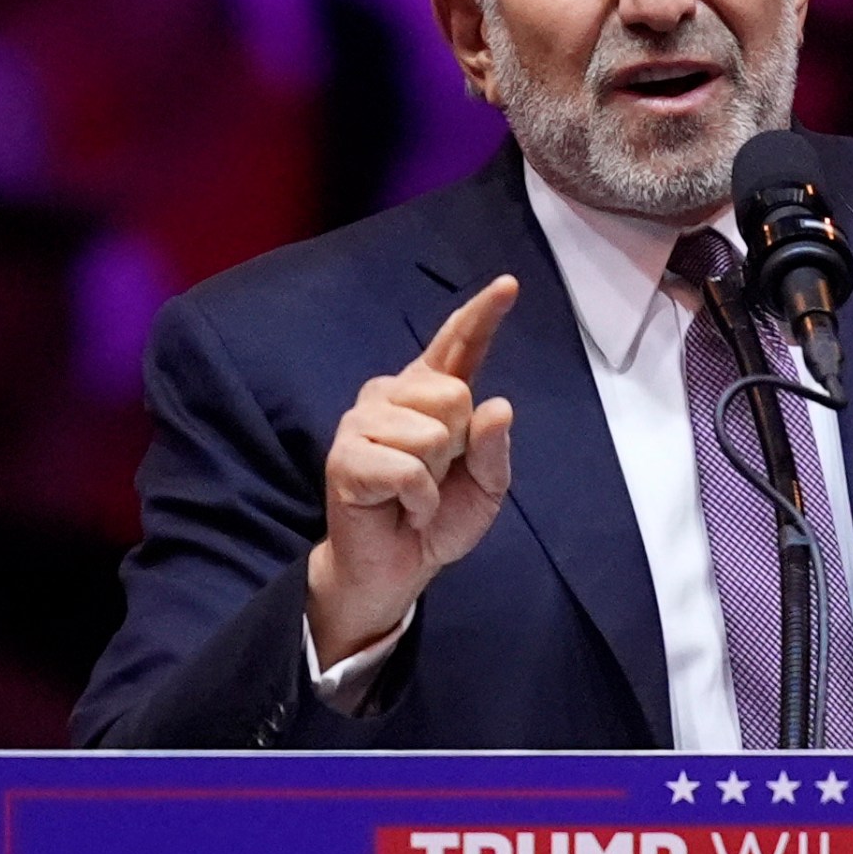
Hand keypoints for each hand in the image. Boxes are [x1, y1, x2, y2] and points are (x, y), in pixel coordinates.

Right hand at [306, 276, 518, 665]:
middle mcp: (392, 394)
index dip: (482, 315)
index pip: (459, 346)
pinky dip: (417, 499)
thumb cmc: (438, 519)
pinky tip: (402, 507)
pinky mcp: (345, 456)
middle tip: (436, 476)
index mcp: (431, 393)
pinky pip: (408, 470)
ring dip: (435, 478)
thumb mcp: (487, 487)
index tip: (507, 285)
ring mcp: (363, 421)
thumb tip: (497, 405)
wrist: (396, 568)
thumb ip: (495, 448)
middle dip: (458, 447)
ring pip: (432, 433)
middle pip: (454, 395)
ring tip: (414, 494)